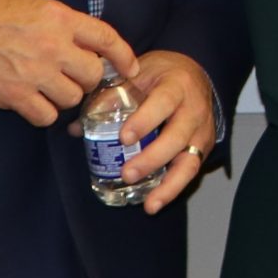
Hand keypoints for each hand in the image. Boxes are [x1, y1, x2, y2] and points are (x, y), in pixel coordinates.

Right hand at [0, 0, 136, 124]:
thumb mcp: (37, 5)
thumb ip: (66, 24)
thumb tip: (91, 44)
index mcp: (60, 18)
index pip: (107, 38)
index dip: (124, 56)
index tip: (130, 68)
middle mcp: (53, 45)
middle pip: (93, 74)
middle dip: (87, 78)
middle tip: (73, 76)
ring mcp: (35, 73)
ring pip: (72, 98)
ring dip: (65, 96)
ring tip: (49, 87)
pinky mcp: (16, 95)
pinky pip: (47, 116)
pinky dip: (43, 112)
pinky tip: (33, 102)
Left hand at [114, 50, 217, 213]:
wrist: (194, 75)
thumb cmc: (160, 75)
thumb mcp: (137, 74)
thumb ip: (109, 97)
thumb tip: (75, 128)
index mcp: (176, 85)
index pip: (163, 102)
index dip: (145, 121)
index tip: (124, 138)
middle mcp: (194, 109)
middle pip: (177, 137)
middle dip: (152, 158)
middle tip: (126, 173)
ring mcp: (201, 132)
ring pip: (190, 161)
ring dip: (168, 185)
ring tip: (148, 203)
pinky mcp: (202, 149)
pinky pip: (189, 172)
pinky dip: (172, 190)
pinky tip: (153, 203)